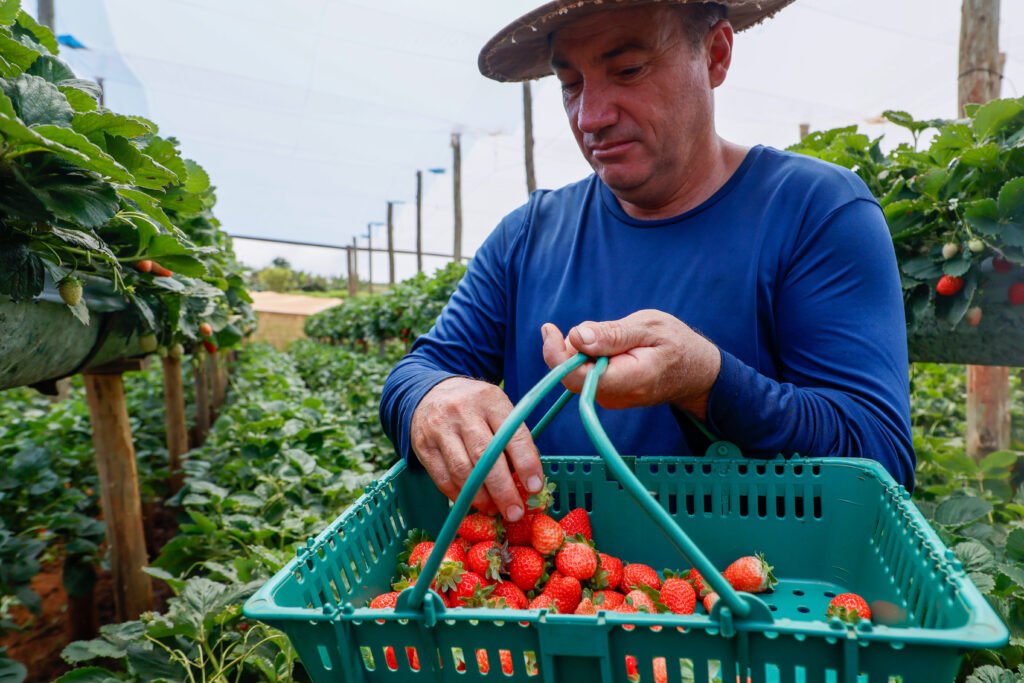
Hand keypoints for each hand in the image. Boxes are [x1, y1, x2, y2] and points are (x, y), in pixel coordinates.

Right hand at [410, 377, 544, 520]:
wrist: (432, 393)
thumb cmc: (475, 407)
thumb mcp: (497, 409)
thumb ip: (511, 440)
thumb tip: (526, 483)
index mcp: (490, 400)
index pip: (512, 434)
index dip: (526, 463)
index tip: (535, 487)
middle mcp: (463, 412)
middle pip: (485, 456)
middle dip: (503, 489)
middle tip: (515, 512)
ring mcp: (440, 428)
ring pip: (462, 470)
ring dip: (480, 497)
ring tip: (494, 510)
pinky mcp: (423, 446)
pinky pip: (442, 478)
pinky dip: (459, 495)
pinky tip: (471, 502)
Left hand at [540, 309, 721, 418]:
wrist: (697, 372)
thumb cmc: (677, 345)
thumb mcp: (649, 327)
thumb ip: (612, 333)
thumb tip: (577, 336)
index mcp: (627, 380)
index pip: (576, 377)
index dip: (556, 354)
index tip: (549, 329)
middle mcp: (615, 396)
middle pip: (572, 374)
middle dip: (571, 346)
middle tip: (593, 328)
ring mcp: (611, 399)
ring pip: (578, 372)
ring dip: (584, 350)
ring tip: (614, 337)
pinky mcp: (609, 394)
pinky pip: (588, 374)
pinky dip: (592, 356)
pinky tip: (613, 348)